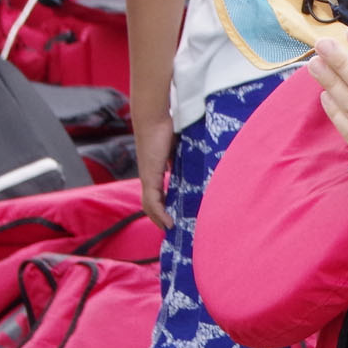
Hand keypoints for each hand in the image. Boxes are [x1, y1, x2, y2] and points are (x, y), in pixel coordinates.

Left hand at [133, 114, 176, 230]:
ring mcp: (148, 177)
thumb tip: (200, 160)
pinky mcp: (150, 177)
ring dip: (159, 219)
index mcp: (155, 170)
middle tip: (173, 228)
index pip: (157, 194)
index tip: (174, 216)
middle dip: (160, 218)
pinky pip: (153, 201)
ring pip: (150, 205)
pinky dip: (160, 214)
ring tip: (171, 229)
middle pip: (150, 204)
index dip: (163, 207)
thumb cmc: (166, 127)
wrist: (152, 118)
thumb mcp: (178, 147)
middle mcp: (149, 177)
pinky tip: (168, 223)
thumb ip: (182, 157)